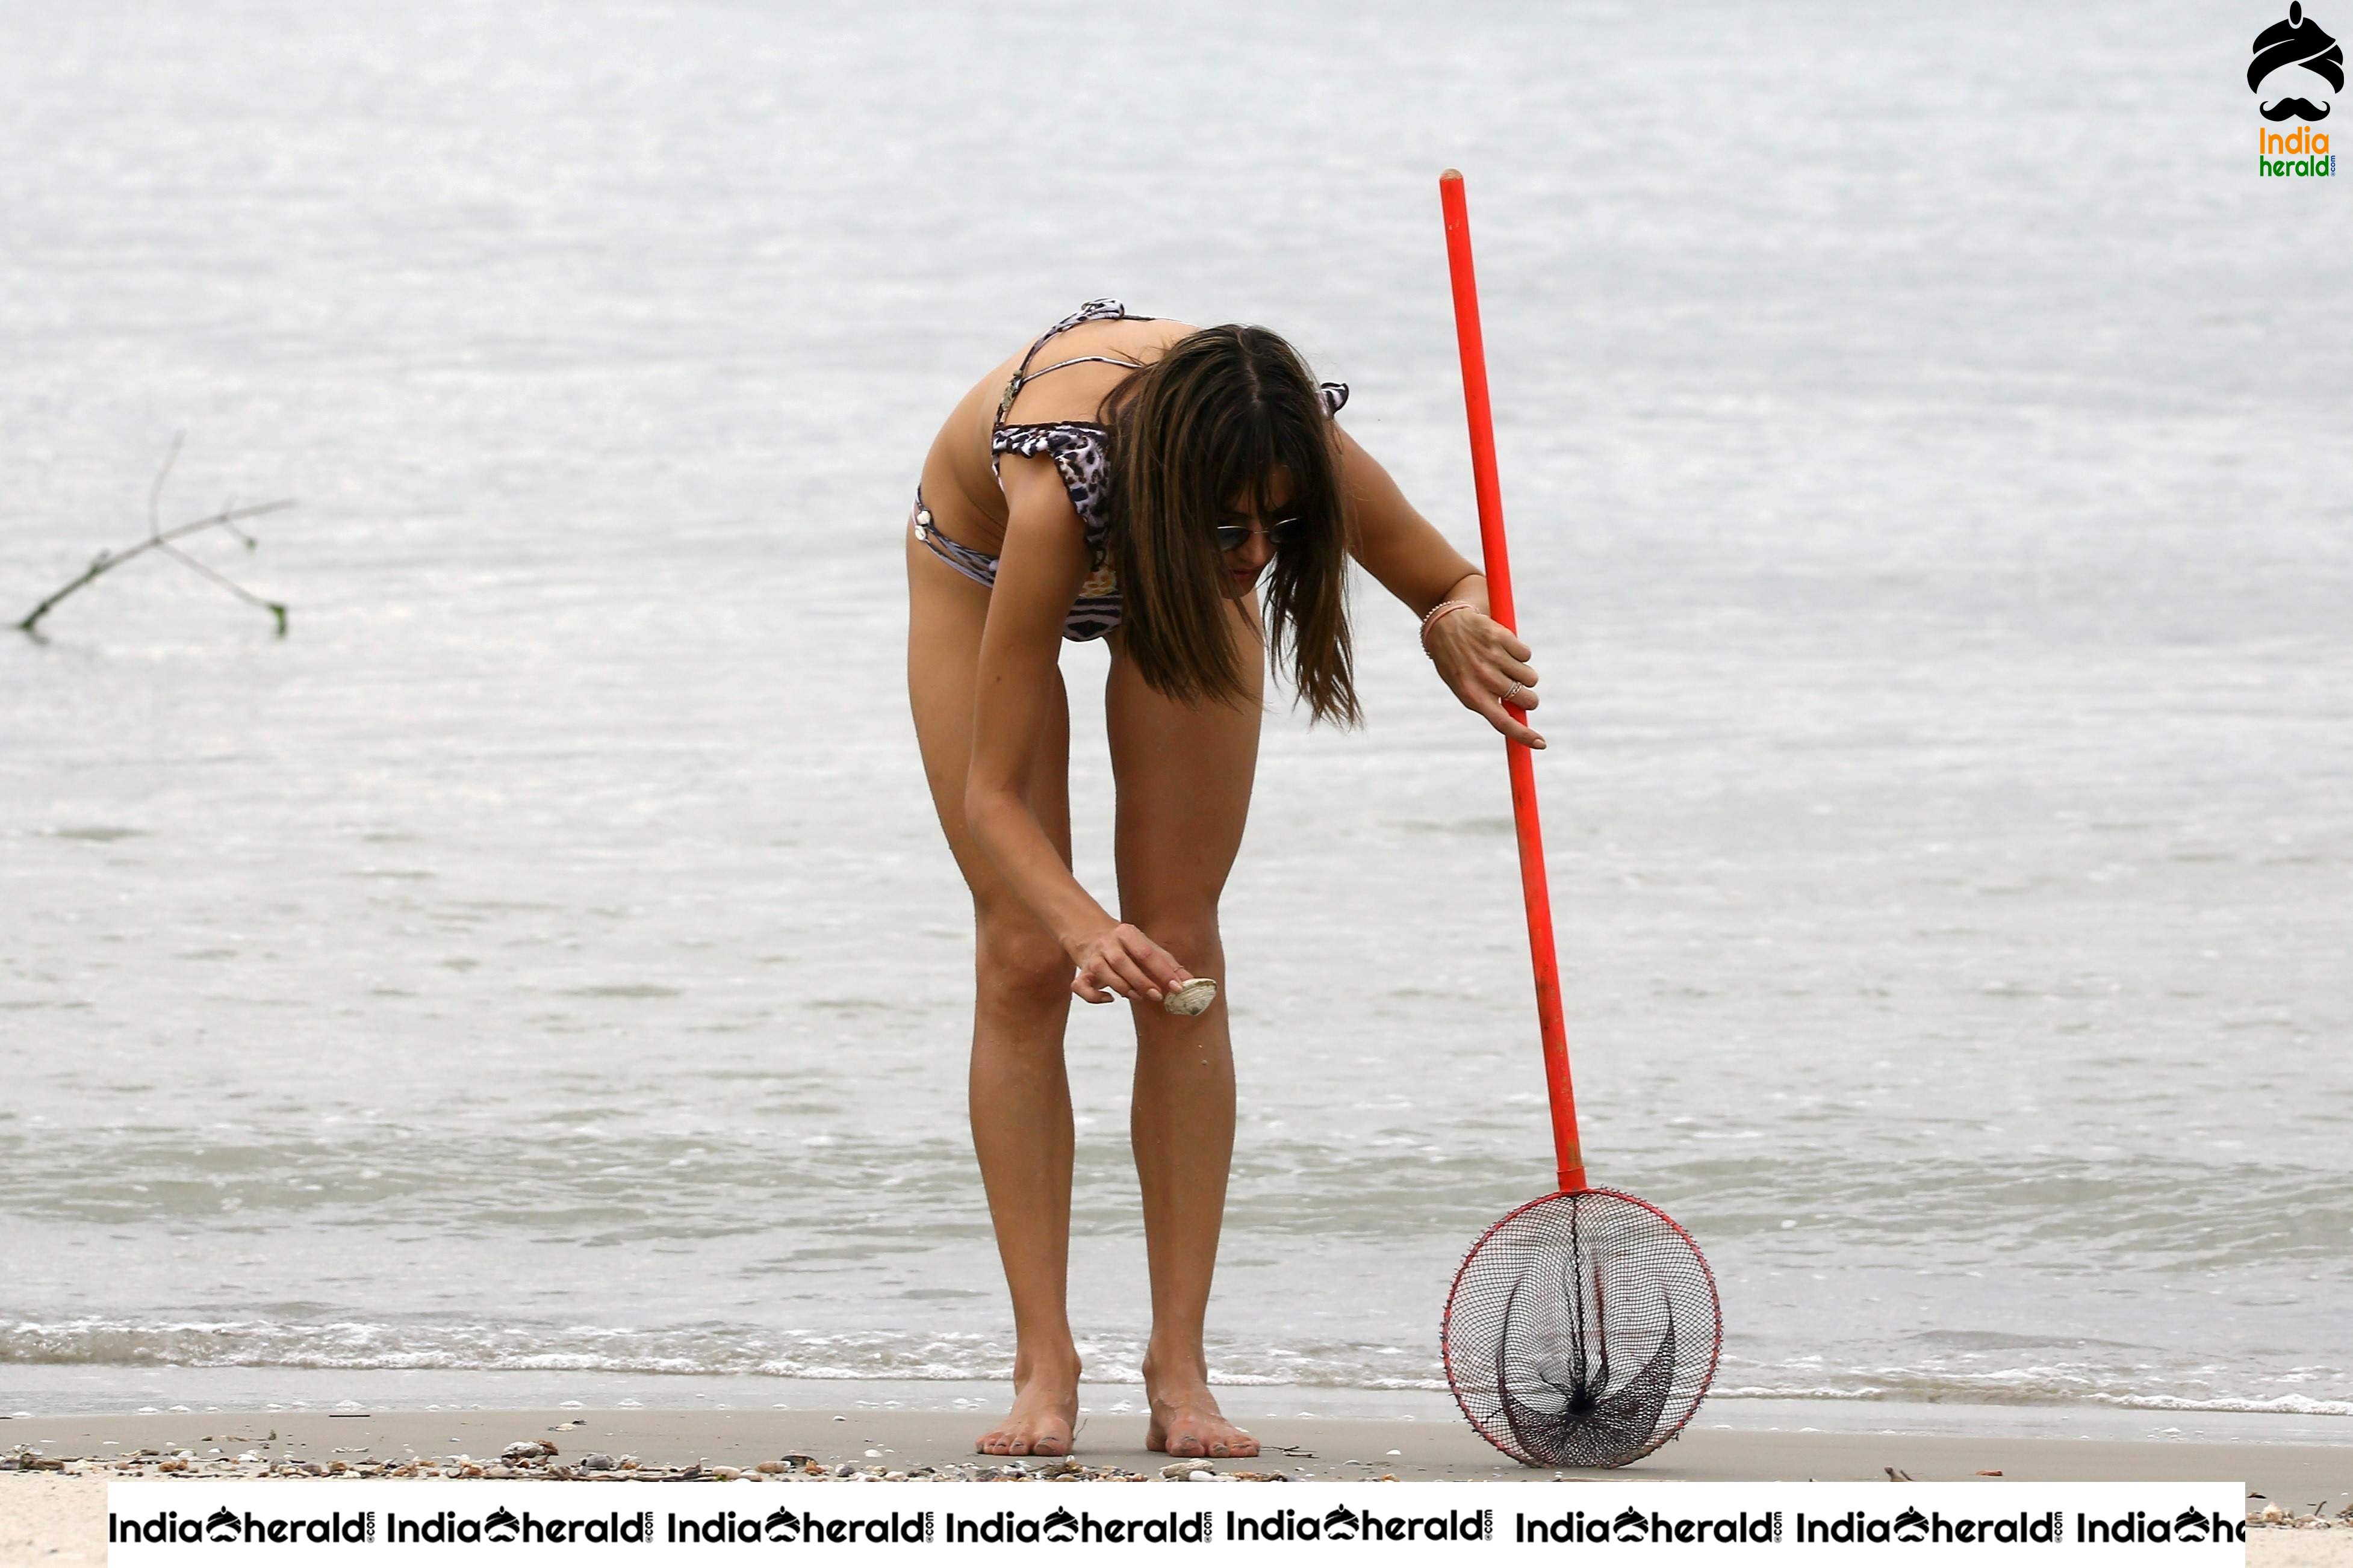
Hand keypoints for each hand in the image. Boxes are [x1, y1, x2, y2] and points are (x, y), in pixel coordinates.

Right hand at [1067, 922, 1191, 1005]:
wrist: (1090, 934)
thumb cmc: (1126, 946)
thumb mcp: (1147, 947)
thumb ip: (1168, 964)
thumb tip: (1190, 982)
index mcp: (1126, 933)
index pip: (1146, 952)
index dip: (1163, 971)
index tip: (1177, 987)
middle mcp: (1107, 944)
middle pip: (1123, 962)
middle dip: (1142, 981)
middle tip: (1157, 995)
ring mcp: (1092, 958)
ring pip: (1104, 973)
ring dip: (1123, 987)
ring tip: (1138, 996)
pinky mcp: (1082, 973)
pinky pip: (1081, 987)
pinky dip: (1094, 997)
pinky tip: (1109, 999)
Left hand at [1427, 607, 1545, 747]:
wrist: (1443, 625)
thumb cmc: (1456, 661)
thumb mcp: (1464, 686)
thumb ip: (1488, 701)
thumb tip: (1518, 717)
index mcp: (1471, 695)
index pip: (1503, 723)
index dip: (1524, 735)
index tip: (1540, 744)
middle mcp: (1483, 678)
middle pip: (1526, 700)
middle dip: (1529, 699)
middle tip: (1520, 691)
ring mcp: (1493, 657)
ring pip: (1530, 678)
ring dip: (1524, 674)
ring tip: (1505, 665)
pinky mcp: (1501, 637)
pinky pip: (1526, 655)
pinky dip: (1520, 654)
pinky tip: (1503, 648)